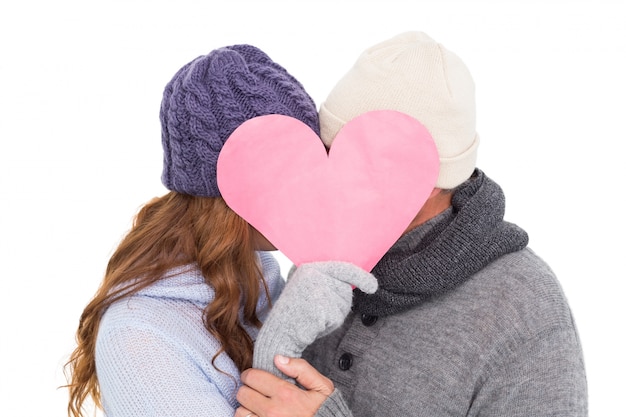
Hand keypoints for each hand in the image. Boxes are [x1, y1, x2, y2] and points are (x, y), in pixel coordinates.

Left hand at [236, 355, 333, 416]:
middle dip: (248, 389)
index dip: (251, 374)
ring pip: (240, 411)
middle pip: (242, 393)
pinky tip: (257, 415)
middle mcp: (273, 411)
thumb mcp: (322, 387)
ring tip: (257, 405)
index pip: (252, 377)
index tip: (255, 377)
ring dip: (246, 406)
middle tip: (256, 390)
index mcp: (286, 394)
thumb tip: (278, 358)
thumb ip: (302, 369)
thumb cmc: (323, 410)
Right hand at [253, 261, 376, 380]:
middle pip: (345, 290)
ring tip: (311, 316)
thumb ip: (325, 280)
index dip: (361, 277)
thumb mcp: (307, 287)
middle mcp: (314, 274)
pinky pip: (337, 318)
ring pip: (342, 305)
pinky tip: (313, 324)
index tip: (373, 287)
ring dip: (332, 315)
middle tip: (314, 310)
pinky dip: (329, 325)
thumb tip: (353, 280)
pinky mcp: (321, 307)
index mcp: (310, 267)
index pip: (343, 268)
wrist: (279, 331)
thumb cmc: (294, 312)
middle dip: (337, 304)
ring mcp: (318, 290)